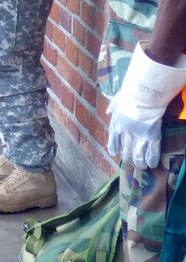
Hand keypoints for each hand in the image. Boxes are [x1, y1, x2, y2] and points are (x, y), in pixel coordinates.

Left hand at [106, 43, 185, 168]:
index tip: (115, 154)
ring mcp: (138, 135)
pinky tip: (152, 165)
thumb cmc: (130, 94)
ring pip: (137, 154)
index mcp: (116, 123)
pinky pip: (152, 152)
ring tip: (141, 167)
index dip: (114, 147)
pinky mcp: (152, 137)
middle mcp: (125, 132)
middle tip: (130, 164)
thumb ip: (113, 107)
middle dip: (127, 158)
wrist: (143, 95)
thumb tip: (109, 112)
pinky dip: (151, 159)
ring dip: (139, 162)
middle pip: (125, 149)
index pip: (113, 139)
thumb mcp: (117, 99)